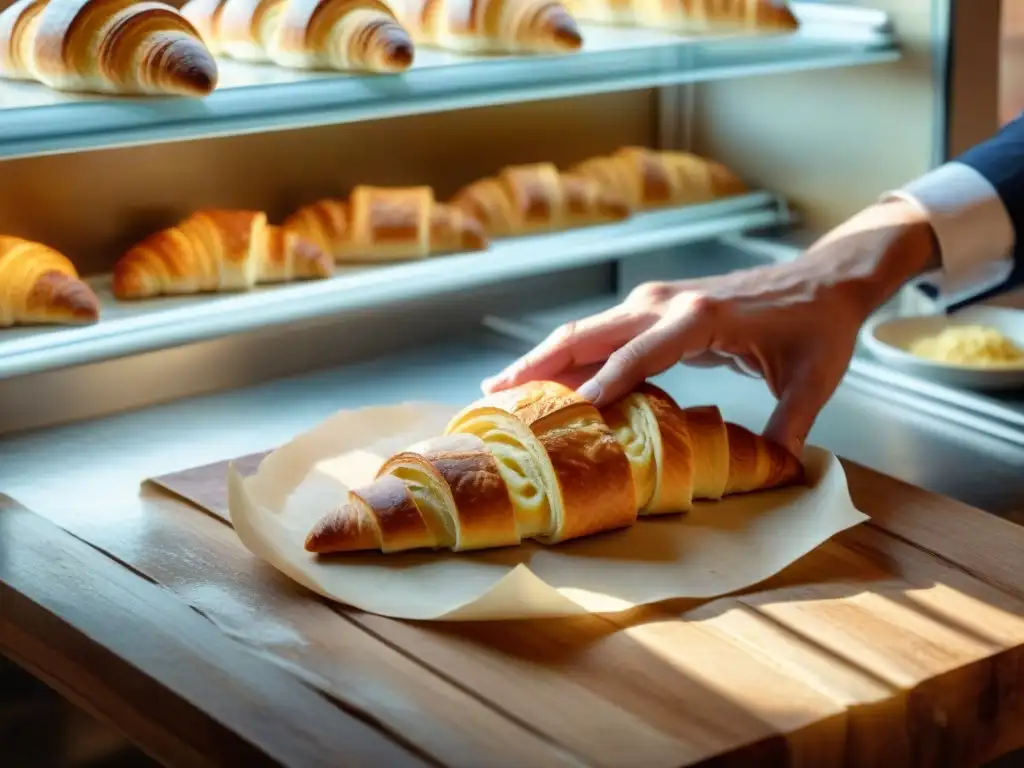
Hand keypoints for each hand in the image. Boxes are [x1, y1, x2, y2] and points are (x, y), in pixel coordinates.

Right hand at [483, 200, 937, 455]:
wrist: (823, 279)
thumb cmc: (818, 328)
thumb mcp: (811, 381)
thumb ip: (790, 426)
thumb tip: (776, 473)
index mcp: (699, 317)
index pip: (636, 355)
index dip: (600, 385)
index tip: (565, 415)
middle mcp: (664, 303)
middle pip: (587, 333)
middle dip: (539, 365)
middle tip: (495, 397)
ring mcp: (654, 302)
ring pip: (584, 330)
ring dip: (542, 358)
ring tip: (500, 389)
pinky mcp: (654, 308)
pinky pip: (601, 334)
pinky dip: (569, 356)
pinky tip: (546, 380)